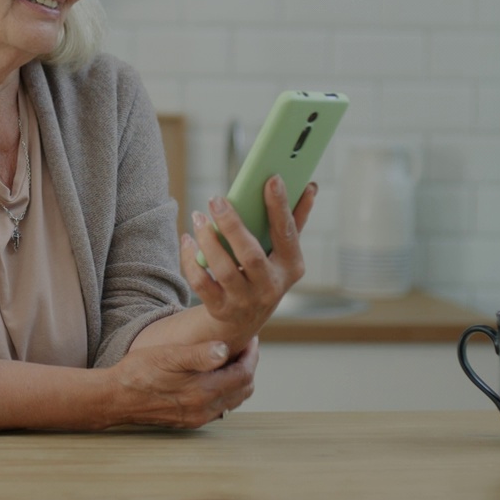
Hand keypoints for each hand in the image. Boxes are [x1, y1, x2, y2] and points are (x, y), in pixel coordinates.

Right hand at [108, 337, 258, 428]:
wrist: (115, 398)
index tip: (251, 339)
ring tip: (232, 359)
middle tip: (245, 348)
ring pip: (232, 400)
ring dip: (237, 380)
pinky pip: (218, 408)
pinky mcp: (188, 420)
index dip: (251, 355)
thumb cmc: (139, 372)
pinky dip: (225, 391)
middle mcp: (204, 409)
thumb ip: (199, 354)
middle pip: (243, 390)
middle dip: (248, 367)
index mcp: (203, 391)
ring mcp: (197, 417)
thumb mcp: (168, 356)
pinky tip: (214, 377)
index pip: (243, 375)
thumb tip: (226, 349)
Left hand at [180, 176, 314, 352]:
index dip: (280, 207)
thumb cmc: (265, 273)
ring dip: (208, 240)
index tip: (272, 179)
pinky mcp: (221, 309)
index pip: (286, 234)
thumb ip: (295, 221)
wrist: (244, 320)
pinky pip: (202, 283)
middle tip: (216, 199)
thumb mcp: (284, 253)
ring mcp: (245, 301)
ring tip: (199, 216)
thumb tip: (311, 187)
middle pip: (251, 255)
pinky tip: (188, 239)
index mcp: (291, 266)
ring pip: (224, 269)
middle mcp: (270, 286)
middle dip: (232, 225)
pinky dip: (191, 260)